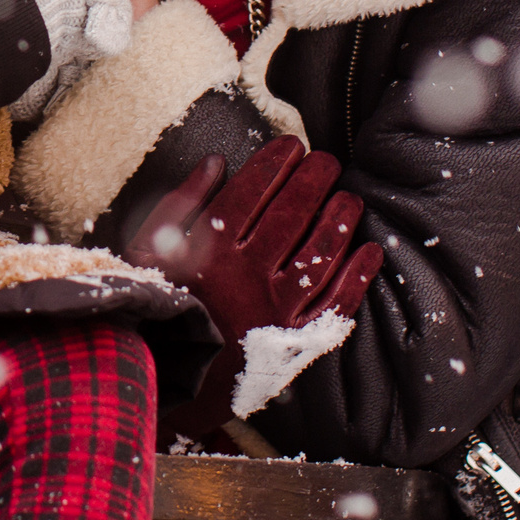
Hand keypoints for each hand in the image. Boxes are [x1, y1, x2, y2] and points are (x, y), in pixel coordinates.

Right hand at [130, 137, 383, 425]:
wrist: (162, 375)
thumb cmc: (155, 303)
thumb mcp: (149, 249)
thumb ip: (182, 202)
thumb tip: (216, 162)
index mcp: (208, 250)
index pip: (250, 192)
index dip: (274, 163)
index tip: (290, 145)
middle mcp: (245, 276)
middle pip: (289, 216)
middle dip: (313, 180)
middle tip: (328, 161)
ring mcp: (273, 308)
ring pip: (318, 255)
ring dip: (339, 221)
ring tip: (349, 198)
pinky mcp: (293, 339)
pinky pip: (334, 303)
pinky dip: (357, 276)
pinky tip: (370, 250)